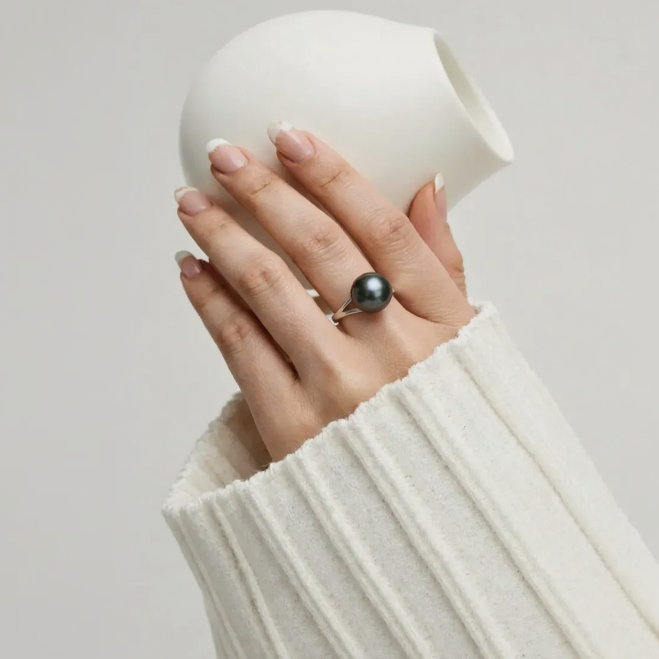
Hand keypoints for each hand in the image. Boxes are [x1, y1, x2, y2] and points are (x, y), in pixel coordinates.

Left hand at [174, 124, 473, 461]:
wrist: (427, 522)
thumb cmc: (444, 422)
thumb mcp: (467, 347)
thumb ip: (443, 266)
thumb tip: (427, 184)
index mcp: (442, 326)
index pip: (384, 230)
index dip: (334, 176)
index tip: (289, 136)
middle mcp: (393, 352)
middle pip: (319, 248)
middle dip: (263, 190)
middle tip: (223, 153)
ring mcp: (339, 390)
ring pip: (268, 287)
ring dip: (221, 234)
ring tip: (191, 201)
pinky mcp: (291, 427)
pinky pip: (239, 346)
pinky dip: (209, 300)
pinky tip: (191, 268)